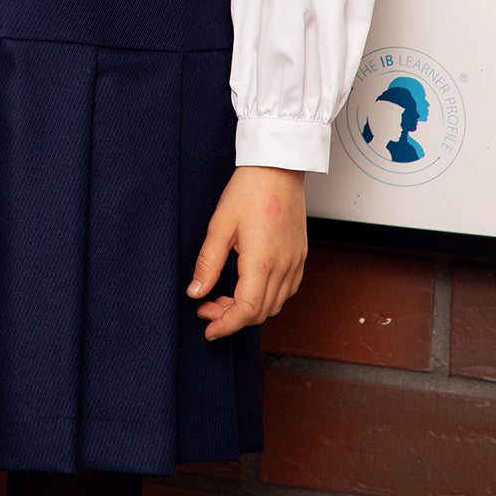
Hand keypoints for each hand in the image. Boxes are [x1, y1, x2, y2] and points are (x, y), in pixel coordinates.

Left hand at [186, 166, 305, 338]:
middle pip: (260, 313)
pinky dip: (266, 297)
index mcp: (262, 261)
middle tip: (207, 308)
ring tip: (223, 297)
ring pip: (274, 304)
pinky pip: (286, 290)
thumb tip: (196, 292)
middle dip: (232, 317)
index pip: (246, 311)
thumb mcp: (220, 225)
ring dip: (249, 309)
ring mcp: (295, 262)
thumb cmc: (249, 189)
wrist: (277, 167)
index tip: (208, 328)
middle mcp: (283, 267)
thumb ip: (208, 263)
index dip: (225, 325)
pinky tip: (248, 286)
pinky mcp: (299, 256)